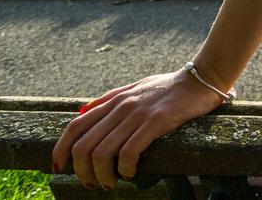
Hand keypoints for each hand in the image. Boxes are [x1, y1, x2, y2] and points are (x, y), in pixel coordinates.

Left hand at [52, 70, 224, 188]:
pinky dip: (124, 169)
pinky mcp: (156, 122)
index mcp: (114, 100)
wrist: (202, 78)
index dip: (61, 150)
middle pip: (84, 145)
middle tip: (91, 183)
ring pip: (102, 153)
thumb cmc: (170, 86)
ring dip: (102, 176)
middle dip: (81, 171)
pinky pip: (129, 152)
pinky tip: (130, 173)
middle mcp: (121, 107)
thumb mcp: (136, 87)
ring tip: (111, 184)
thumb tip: (83, 110)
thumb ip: (110, 98)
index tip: (60, 168)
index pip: (75, 127)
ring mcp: (137, 114)